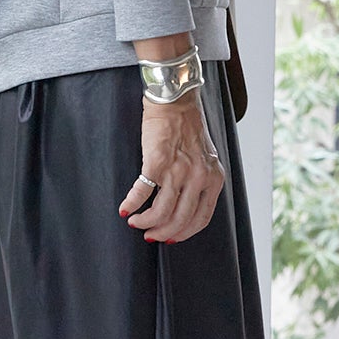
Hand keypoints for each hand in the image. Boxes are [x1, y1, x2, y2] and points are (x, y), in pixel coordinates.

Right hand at [118, 89, 225, 243]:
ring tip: (135, 222)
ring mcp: (178, 171)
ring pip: (161, 212)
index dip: (184, 233)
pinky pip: (142, 192)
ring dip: (145, 222)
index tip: (171, 238)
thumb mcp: (206, 157)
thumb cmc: (187, 127)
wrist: (175, 101)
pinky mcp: (157, 162)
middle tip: (150, 235)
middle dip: (162, 233)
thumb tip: (183, 206)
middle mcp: (198, 178)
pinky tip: (125, 209)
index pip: (201, 218)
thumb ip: (200, 180)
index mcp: (213, 178)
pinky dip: (131, 204)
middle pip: (180, 220)